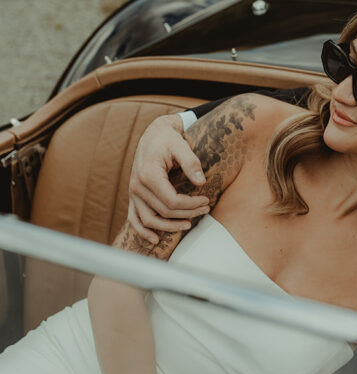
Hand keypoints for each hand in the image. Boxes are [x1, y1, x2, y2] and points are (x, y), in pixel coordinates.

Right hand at [128, 114, 209, 243]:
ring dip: (169, 226)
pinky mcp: (134, 195)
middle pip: (164, 211)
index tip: (207, 200)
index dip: (191, 205)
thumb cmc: (168, 139)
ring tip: (189, 224)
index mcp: (148, 174)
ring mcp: (133, 192)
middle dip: (187, 213)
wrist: (154, 134)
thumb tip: (201, 182)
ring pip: (149, 220)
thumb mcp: (181, 145)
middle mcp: (137, 185)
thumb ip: (191, 162)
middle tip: (205, 208)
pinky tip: (155, 240)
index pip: (171, 201)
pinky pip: (134, 218)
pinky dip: (142, 231)